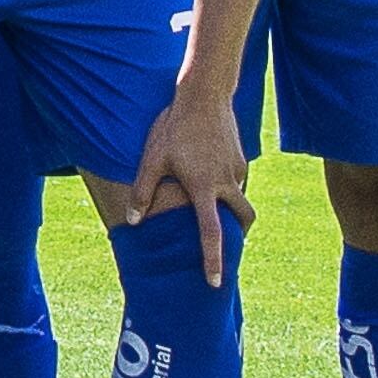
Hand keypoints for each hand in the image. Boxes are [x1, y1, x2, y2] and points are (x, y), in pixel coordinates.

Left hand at [129, 92, 254, 285]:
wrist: (204, 96)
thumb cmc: (174, 127)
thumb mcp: (152, 159)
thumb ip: (143, 191)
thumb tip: (134, 222)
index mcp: (204, 187)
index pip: (211, 233)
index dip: (214, 260)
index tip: (215, 281)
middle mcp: (226, 182)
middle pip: (243, 219)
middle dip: (238, 236)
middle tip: (229, 246)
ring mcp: (237, 169)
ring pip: (240, 198)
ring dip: (232, 209)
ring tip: (212, 208)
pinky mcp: (242, 158)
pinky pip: (237, 180)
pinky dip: (228, 187)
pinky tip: (209, 176)